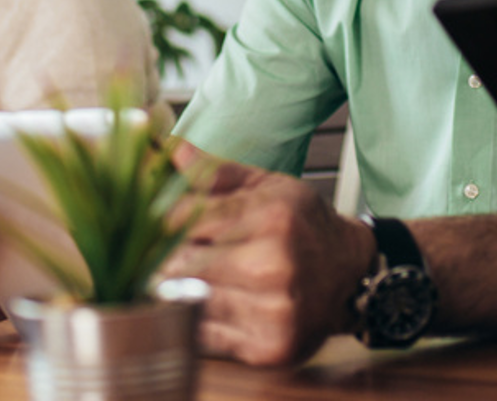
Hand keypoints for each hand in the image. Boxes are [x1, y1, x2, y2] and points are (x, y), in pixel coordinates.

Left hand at [160, 161, 376, 366]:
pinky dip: (191, 320)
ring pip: (189, 300)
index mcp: (272, 216)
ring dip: (171, 290)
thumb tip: (168, 148)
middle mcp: (273, 264)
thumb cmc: (304, 226)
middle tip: (149, 252)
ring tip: (171, 278)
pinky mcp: (268, 347)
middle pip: (181, 261)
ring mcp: (272, 310)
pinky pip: (206, 335)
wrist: (351, 277)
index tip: (145, 219)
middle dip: (159, 256)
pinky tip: (196, 306)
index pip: (185, 216)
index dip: (157, 217)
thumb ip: (216, 172)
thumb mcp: (268, 186)